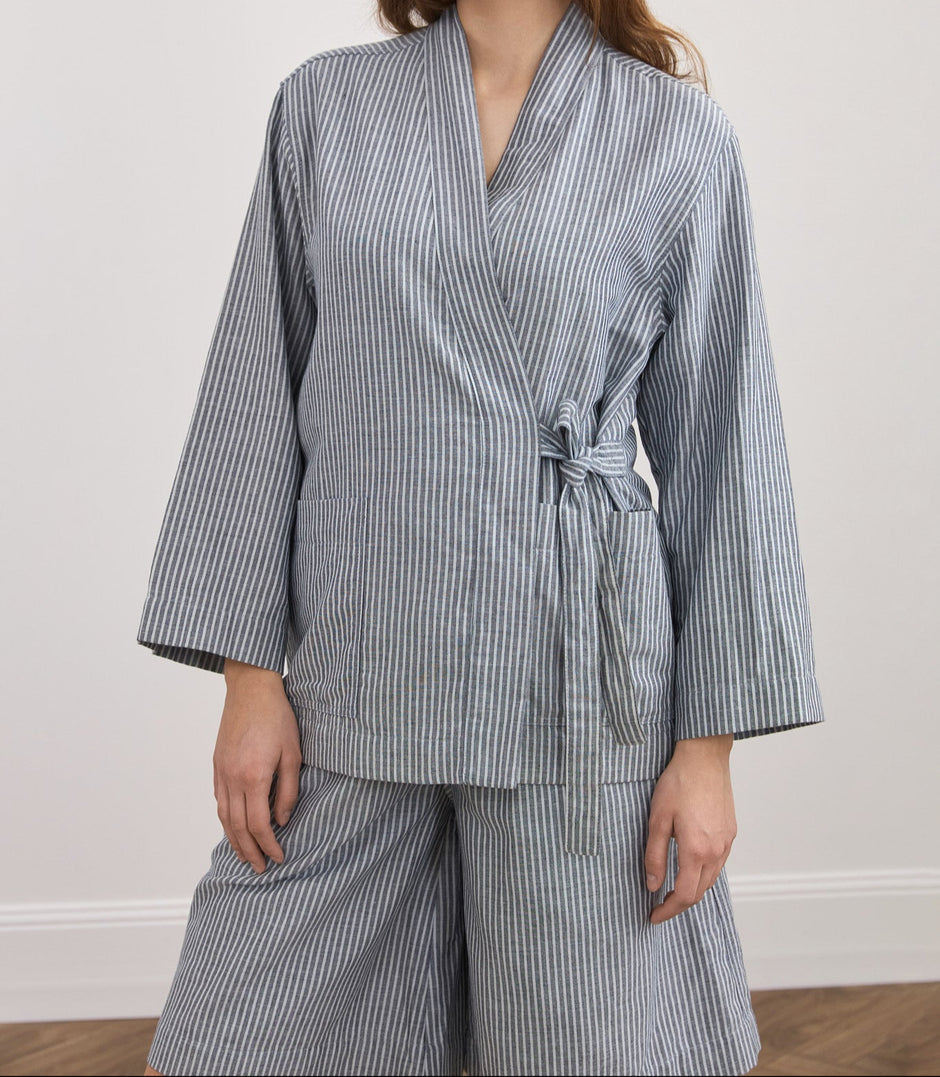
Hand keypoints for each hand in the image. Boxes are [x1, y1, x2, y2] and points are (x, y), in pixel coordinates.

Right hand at [213, 660, 301, 872]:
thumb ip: (289, 790)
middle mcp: (232, 779)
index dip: (269, 846)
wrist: (251, 689)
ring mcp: (221, 772)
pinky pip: (219, 800)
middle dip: (249, 852)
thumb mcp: (293, 754)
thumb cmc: (278, 718)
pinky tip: (233, 827)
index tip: (278, 858)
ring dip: (233, 840)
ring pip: (223, 817)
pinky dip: (225, 819)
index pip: (259, 825)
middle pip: (237, 827)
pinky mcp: (217, 764)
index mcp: (254, 778)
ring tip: (245, 856)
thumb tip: (282, 821)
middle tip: (260, 869)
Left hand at [645, 734, 735, 923]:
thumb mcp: (657, 819)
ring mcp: (727, 842)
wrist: (704, 757)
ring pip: (711, 879)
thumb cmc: (678, 783)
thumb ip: (654, 855)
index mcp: (696, 850)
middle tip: (659, 907)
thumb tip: (652, 884)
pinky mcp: (731, 832)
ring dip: (692, 889)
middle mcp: (716, 851)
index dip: (668, 910)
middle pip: (699, 892)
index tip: (653, 916)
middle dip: (679, 904)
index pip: (684, 895)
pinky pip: (718, 863)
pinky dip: (703, 873)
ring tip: (672, 890)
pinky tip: (690, 867)